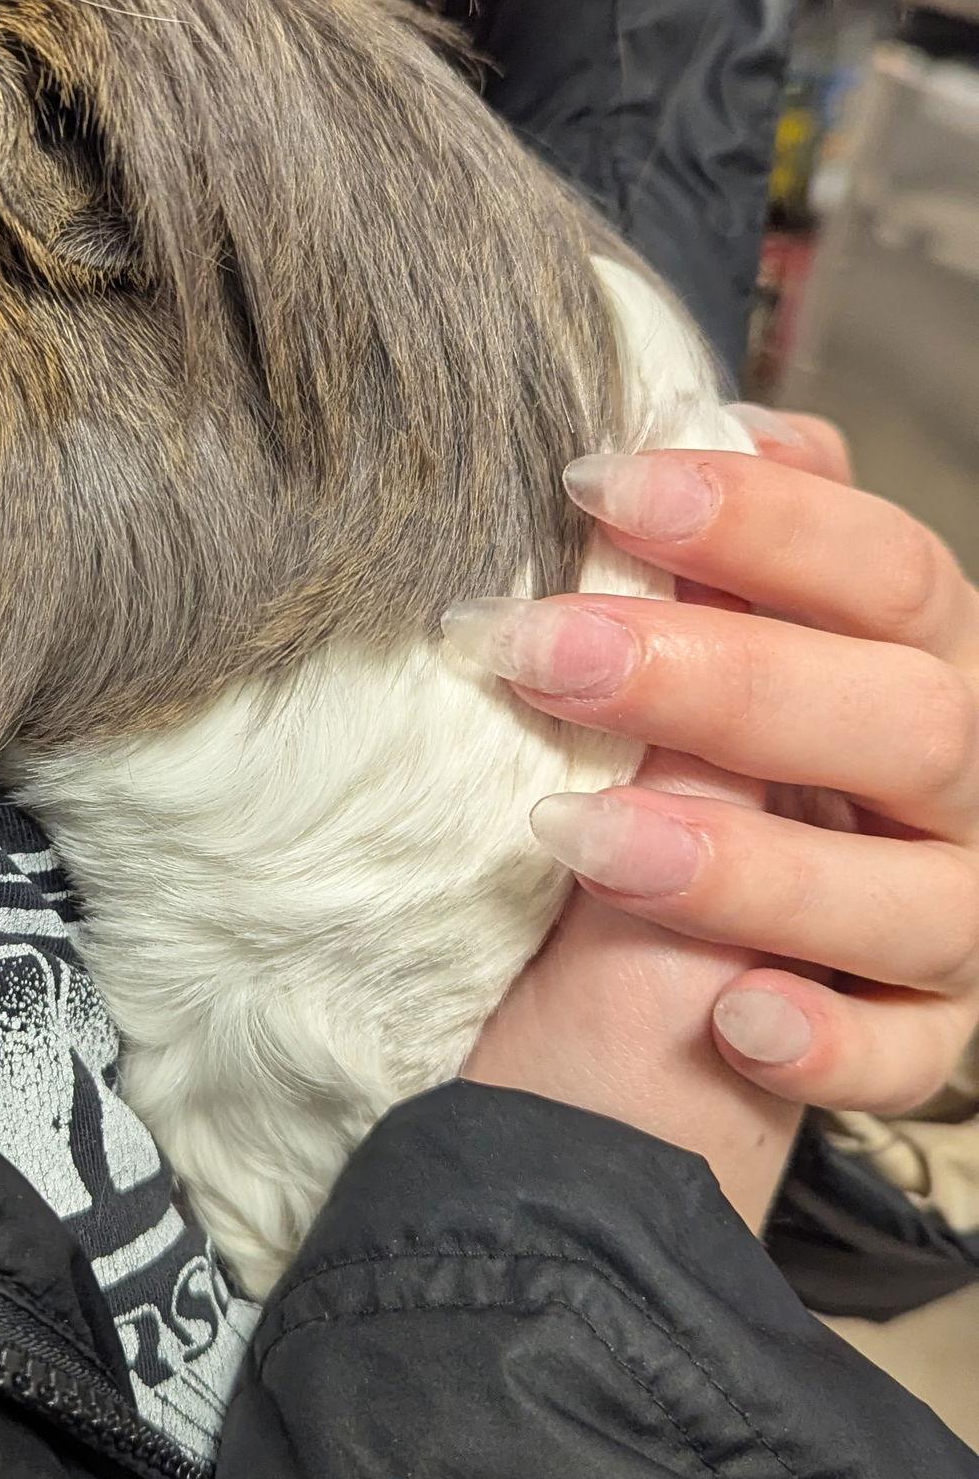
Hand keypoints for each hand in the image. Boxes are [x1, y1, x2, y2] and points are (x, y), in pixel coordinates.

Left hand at [462, 410, 978, 1229]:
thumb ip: (712, 566)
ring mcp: (956, 919)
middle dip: (719, 679)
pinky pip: (906, 1057)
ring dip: (749, 868)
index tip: (599, 486)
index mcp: (923, 659)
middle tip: (541, 653)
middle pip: (905, 716)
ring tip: (582, 839)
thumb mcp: (691, 666)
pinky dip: (828, 1043)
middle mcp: (964, 784)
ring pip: (915, 896)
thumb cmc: (679, 777)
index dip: (760, 521)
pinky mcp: (923, 1039)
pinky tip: (735, 1018)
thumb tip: (683, 420)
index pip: (886, 569)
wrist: (651, 998)